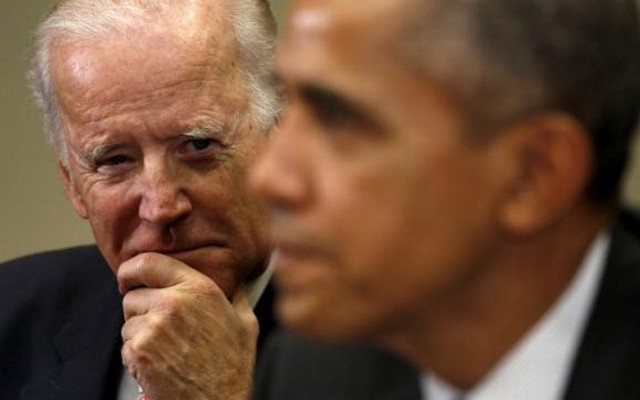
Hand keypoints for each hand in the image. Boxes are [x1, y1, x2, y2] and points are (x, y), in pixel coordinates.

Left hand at [118, 253, 257, 399]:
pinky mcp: (139, 351)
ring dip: (139, 334)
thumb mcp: (246, 323)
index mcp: (200, 288)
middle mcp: (174, 302)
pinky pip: (126, 345)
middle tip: (160, 328)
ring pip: (127, 321)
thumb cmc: (232, 368)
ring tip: (166, 350)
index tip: (129, 277)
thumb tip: (236, 279)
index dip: (132, 269)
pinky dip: (137, 356)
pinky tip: (160, 364)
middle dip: (140, 309)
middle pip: (133, 294)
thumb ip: (236, 295)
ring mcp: (154, 326)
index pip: (149, 262)